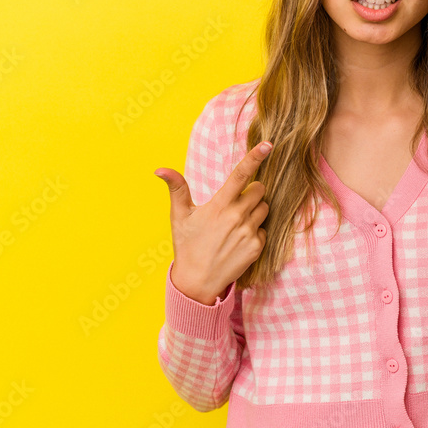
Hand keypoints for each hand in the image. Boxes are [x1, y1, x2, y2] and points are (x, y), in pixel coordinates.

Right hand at [154, 141, 272, 304]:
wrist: (198, 282)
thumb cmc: (187, 245)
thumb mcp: (179, 216)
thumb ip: (176, 189)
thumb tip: (160, 169)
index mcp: (219, 205)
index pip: (241, 175)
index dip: (255, 157)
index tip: (268, 145)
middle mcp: (237, 217)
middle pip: (259, 189)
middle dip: (251, 192)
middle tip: (234, 204)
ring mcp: (248, 233)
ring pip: (264, 208)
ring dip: (255, 211)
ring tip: (235, 223)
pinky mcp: (257, 247)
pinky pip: (264, 229)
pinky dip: (255, 231)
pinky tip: (239, 239)